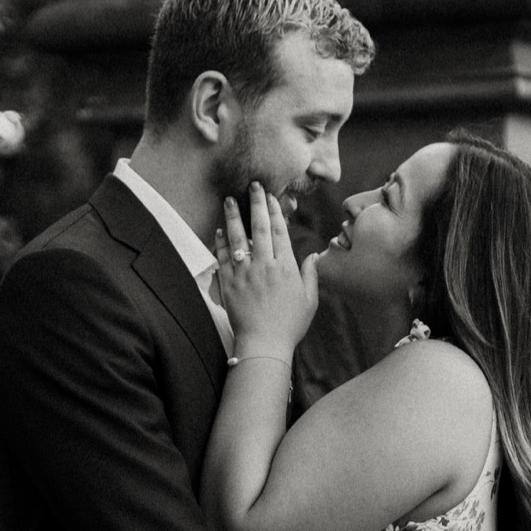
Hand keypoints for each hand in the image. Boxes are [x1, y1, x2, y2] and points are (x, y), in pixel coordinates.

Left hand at [214, 183, 318, 358]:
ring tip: (228, 200)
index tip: (270, 196)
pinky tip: (219, 230)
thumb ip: (311, 275)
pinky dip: (221, 243)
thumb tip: (311, 256)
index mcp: (286, 268)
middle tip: (252, 185)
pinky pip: (223, 258)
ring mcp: (245, 274)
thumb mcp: (309, 301)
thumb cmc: (289, 326)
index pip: (279, 231)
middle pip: (259, 228)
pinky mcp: (229, 284)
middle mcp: (265, 266)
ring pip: (238, 239)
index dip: (274, 211)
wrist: (263, 345)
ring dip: (233, 217)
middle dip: (255, 204)